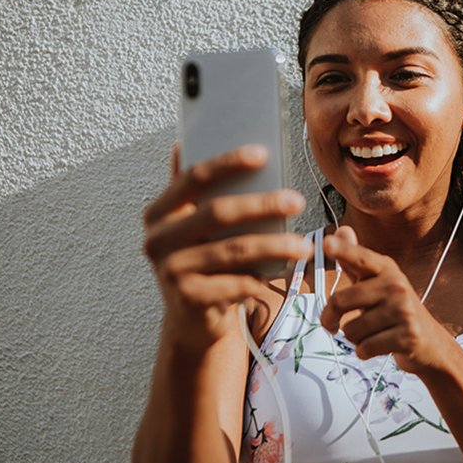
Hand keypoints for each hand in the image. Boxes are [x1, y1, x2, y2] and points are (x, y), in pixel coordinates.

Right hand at [142, 144, 312, 354]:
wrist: (191, 320)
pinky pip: (236, 283)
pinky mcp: (188, 299)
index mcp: (159, 213)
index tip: (263, 153)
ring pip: (233, 250)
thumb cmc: (201, 262)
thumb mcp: (191, 226)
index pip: (194, 177)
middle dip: (262, 204)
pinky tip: (285, 272)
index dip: (227, 162)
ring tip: (304, 245)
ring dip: (275, 246)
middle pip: (218, 212)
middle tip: (298, 200)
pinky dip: (263, 277)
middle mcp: (157, 240)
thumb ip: (192, 191)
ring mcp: (170, 271)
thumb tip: (183, 142)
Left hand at [318, 228, 454, 375]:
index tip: (326, 243)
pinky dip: (364, 352)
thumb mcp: (377, 283)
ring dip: (353, 338)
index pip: (360, 258)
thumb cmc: (396, 311)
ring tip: (370, 333)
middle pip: (341, 300)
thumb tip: (341, 230)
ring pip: (350, 330)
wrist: (430, 343)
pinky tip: (379, 346)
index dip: (343, 250)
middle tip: (331, 324)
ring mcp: (404, 310)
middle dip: (329, 318)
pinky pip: (364, 348)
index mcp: (387, 269)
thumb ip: (355, 261)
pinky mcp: (407, 336)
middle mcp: (396, 285)